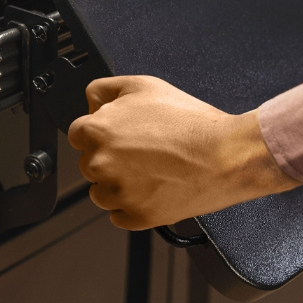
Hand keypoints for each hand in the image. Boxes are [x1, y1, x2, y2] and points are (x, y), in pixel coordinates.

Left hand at [67, 76, 299, 229]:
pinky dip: (134, 204)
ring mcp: (117, 193)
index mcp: (99, 130)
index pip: (77, 133)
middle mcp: (101, 163)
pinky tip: (156, 185)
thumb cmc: (192, 123)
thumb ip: (105, 89)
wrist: (225, 155)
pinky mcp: (136, 217)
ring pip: (101, 191)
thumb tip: (90, 101)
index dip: (101, 131)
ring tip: (152, 168)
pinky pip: (120, 214)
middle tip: (144, 149)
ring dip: (119, 182)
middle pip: (90, 162)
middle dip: (110, 156)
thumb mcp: (146, 85)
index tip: (119, 135)